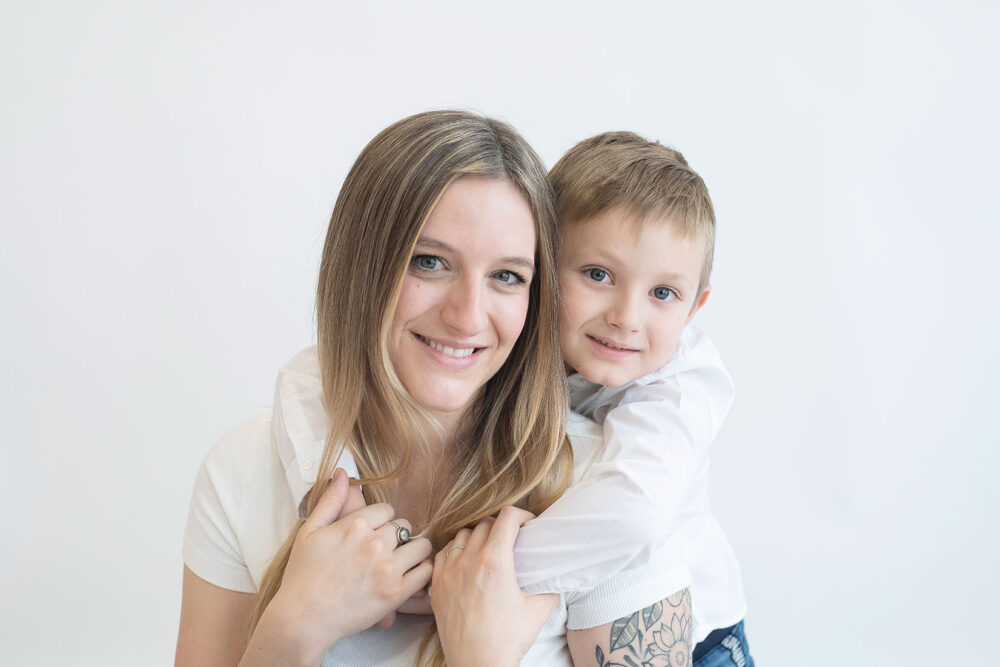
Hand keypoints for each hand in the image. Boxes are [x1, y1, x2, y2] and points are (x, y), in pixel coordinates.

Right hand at [258, 468, 432, 662]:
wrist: (302, 619)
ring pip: (421, 546)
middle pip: (405, 526)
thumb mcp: (309, 531)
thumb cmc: (302, 576)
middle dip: (397, 535)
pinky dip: (421, 572)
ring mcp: (387, 568)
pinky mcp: (396, 593)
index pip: (387, 510)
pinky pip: (425, 572)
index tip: (374, 533)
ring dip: (413, 551)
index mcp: (355, 525)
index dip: (381, 521)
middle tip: (386, 549)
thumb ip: (330, 500)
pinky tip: (408, 576)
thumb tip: (342, 473)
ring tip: (402, 561)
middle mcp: (374, 543)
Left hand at [430, 507, 558, 665]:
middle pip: (485, 523)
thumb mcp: (538, 611)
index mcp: (495, 561)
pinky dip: (456, 551)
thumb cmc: (507, 640)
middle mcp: (469, 561)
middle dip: (501, 526)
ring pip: (462, 535)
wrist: (477, 665)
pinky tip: (465, 561)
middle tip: (511, 539)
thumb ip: (549, 588)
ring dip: (477, 536)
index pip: (507, 518)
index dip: (521, 515)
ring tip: (488, 548)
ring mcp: (449, 572)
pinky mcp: (438, 585)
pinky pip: (443, 553)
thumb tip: (556, 578)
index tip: (528, 524)